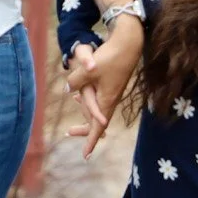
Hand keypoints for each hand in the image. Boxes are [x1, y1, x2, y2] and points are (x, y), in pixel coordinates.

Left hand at [65, 20, 142, 155]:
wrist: (130, 43)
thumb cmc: (111, 57)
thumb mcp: (89, 70)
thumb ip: (75, 81)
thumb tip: (67, 89)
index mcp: (107, 100)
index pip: (97, 126)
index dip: (90, 140)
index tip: (85, 155)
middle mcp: (111, 99)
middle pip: (97, 121)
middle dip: (84, 130)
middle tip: (70, 133)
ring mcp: (113, 92)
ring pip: (97, 109)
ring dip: (84, 115)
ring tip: (73, 121)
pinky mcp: (112, 84)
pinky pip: (99, 99)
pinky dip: (88, 102)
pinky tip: (79, 97)